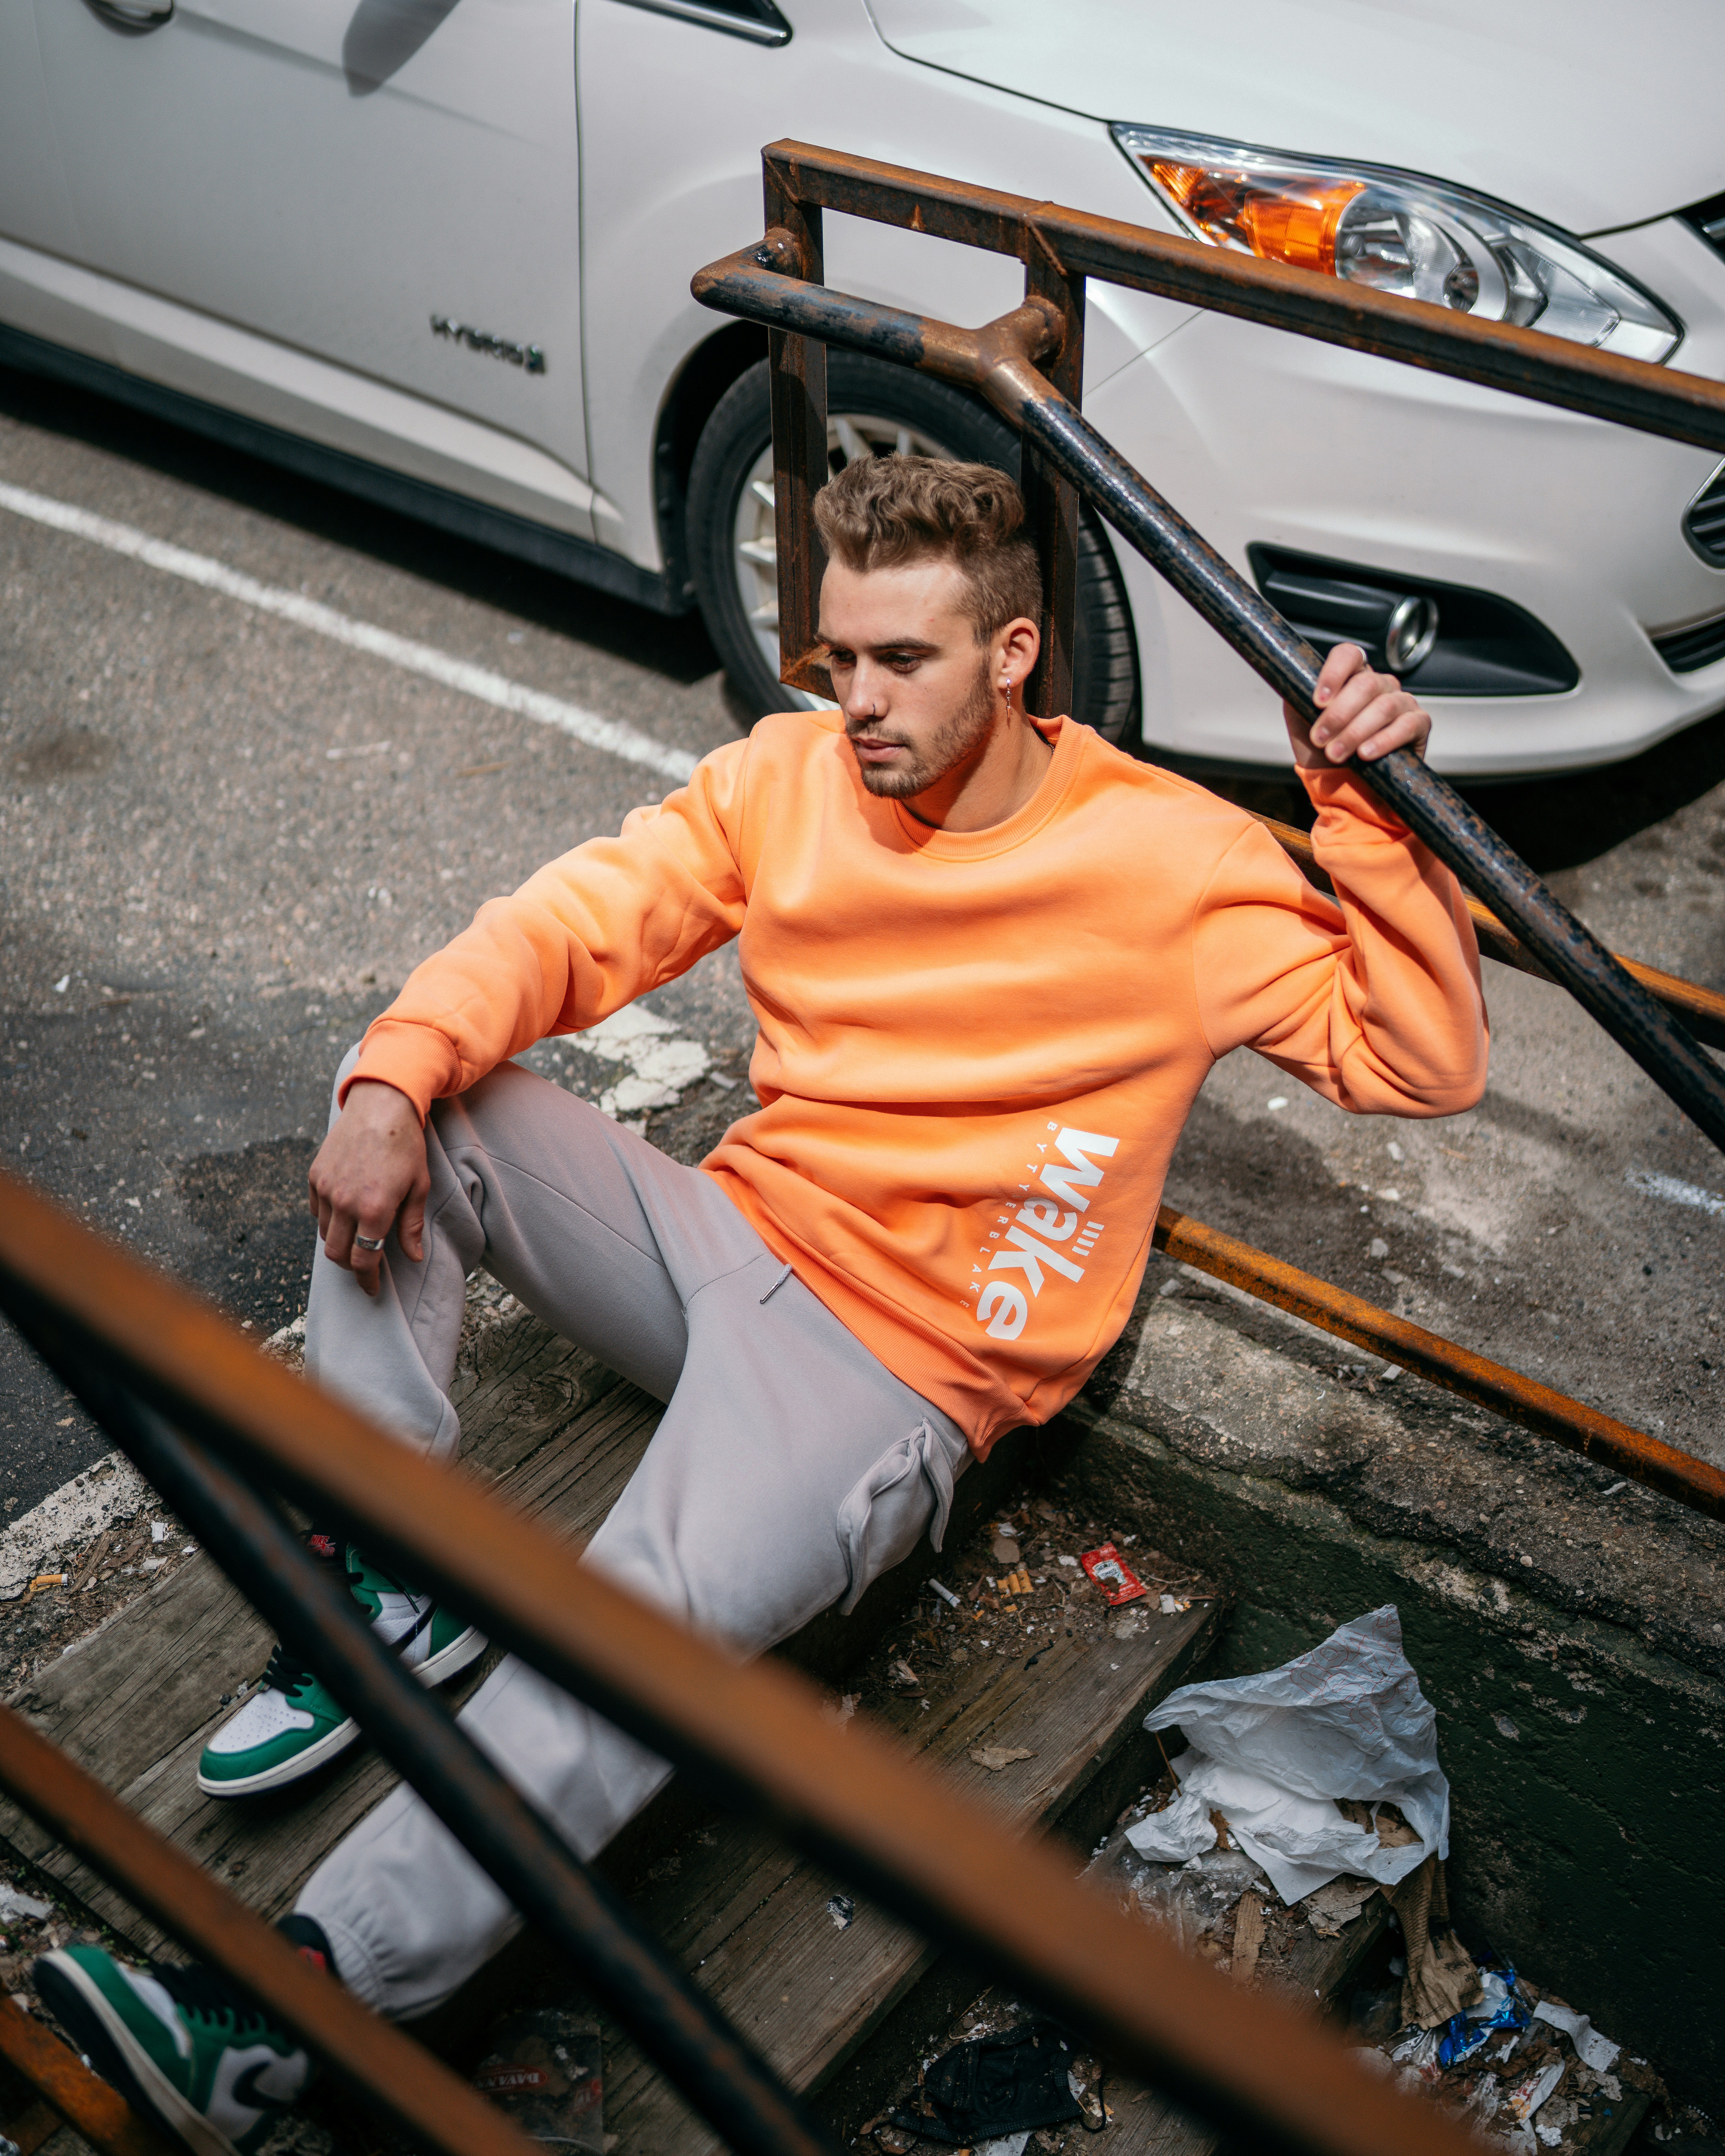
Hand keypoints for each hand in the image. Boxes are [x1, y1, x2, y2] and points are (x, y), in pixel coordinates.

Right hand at [307, 1079, 429, 1297]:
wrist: (381, 1105)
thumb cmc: (406, 1146)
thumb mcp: (419, 1186)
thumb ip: (412, 1225)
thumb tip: (414, 1258)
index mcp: (374, 1209)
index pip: (364, 1260)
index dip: (367, 1279)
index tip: (372, 1288)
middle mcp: (344, 1202)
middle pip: (338, 1253)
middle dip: (351, 1266)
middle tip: (365, 1266)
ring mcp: (326, 1189)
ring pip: (325, 1234)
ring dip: (340, 1242)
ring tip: (357, 1237)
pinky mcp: (315, 1175)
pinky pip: (315, 1211)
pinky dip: (328, 1220)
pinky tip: (344, 1214)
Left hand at [1284, 643, 1430, 769]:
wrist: (1343, 784)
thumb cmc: (1322, 750)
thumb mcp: (1301, 722)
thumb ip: (1297, 697)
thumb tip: (1294, 683)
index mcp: (1353, 677)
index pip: (1348, 655)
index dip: (1333, 673)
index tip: (1318, 701)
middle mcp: (1381, 684)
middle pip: (1364, 684)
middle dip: (1338, 715)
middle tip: (1320, 739)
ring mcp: (1402, 701)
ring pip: (1383, 707)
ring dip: (1354, 732)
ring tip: (1336, 754)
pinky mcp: (1419, 724)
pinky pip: (1406, 726)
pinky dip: (1383, 741)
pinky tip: (1365, 754)